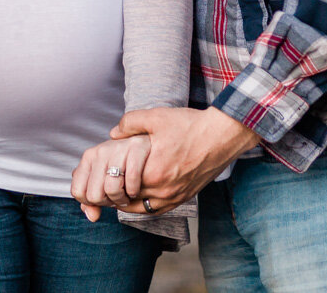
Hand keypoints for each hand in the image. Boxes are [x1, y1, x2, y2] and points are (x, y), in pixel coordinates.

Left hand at [70, 134, 150, 220]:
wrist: (148, 142)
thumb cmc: (125, 162)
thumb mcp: (104, 178)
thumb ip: (92, 198)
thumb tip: (91, 216)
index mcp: (88, 158)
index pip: (78, 191)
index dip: (92, 202)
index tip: (104, 198)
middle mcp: (100, 152)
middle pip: (94, 195)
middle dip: (108, 203)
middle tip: (119, 198)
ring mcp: (117, 148)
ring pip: (111, 189)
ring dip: (122, 199)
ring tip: (128, 195)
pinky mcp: (136, 148)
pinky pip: (130, 179)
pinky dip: (134, 190)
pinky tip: (136, 189)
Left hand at [111, 107, 260, 215]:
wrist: (222, 136)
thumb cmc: (190, 126)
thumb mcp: (156, 117)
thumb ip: (130, 123)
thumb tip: (113, 133)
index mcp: (153, 172)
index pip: (120, 185)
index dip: (109, 180)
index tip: (103, 173)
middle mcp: (163, 191)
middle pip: (129, 200)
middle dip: (116, 192)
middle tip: (107, 183)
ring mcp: (175, 197)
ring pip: (143, 209)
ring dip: (130, 201)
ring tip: (121, 189)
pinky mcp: (185, 197)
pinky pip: (159, 209)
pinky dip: (147, 205)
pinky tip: (142, 194)